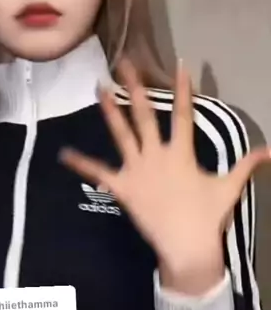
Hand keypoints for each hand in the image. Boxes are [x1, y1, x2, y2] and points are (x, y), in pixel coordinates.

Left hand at [59, 59, 270, 293]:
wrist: (186, 246)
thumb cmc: (208, 216)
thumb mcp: (230, 188)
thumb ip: (247, 165)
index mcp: (181, 152)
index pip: (183, 113)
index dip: (183, 88)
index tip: (180, 63)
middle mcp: (156, 155)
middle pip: (144, 115)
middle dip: (134, 86)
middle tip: (124, 63)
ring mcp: (136, 170)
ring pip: (121, 134)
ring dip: (109, 111)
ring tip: (99, 88)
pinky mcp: (122, 187)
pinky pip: (98, 173)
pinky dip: (81, 163)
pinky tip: (63, 153)